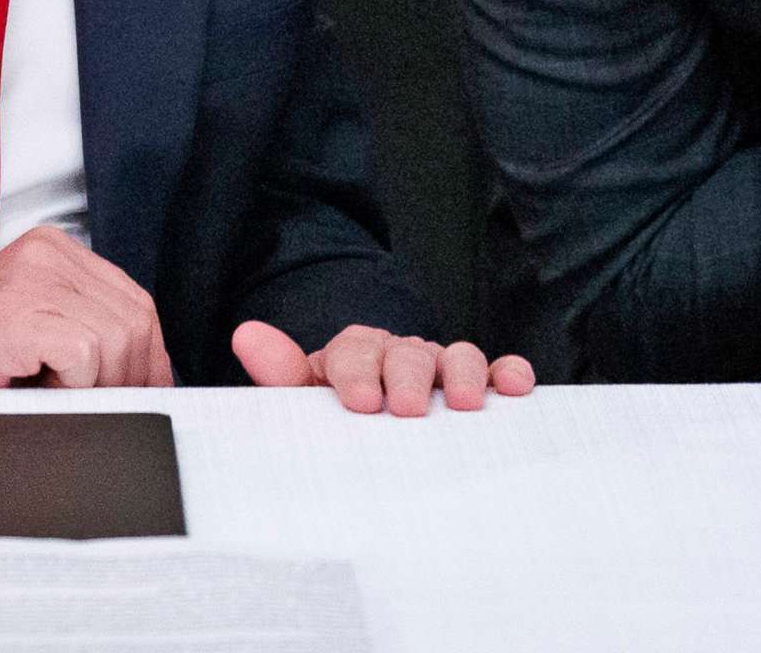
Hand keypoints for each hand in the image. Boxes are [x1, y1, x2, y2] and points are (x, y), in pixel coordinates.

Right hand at [0, 226, 173, 388]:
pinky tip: (39, 390)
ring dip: (97, 385)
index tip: (148, 389)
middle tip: (105, 406)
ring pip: (115, 338)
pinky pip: (84, 353)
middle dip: (131, 375)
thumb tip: (149, 371)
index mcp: (57, 250)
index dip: (149, 354)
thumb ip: (85, 329)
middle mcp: (49, 253)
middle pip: (134, 319)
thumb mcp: (37, 328)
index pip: (135, 300)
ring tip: (58, 396)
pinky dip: (72, 386)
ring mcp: (33, 278)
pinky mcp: (18, 311)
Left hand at [231, 320, 535, 415]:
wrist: (371, 427)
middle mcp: (400, 354)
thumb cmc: (337, 418)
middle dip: (409, 376)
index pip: (354, 351)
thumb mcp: (304, 400)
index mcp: (354, 355)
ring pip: (455, 355)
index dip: (358, 373)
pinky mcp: (477, 385)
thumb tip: (246, 334)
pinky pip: (497, 372)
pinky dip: (508, 373)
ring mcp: (441, 367)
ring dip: (463, 373)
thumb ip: (280, 373)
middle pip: (407, 352)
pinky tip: (515, 387)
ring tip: (464, 404)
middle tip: (408, 409)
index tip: (361, 401)